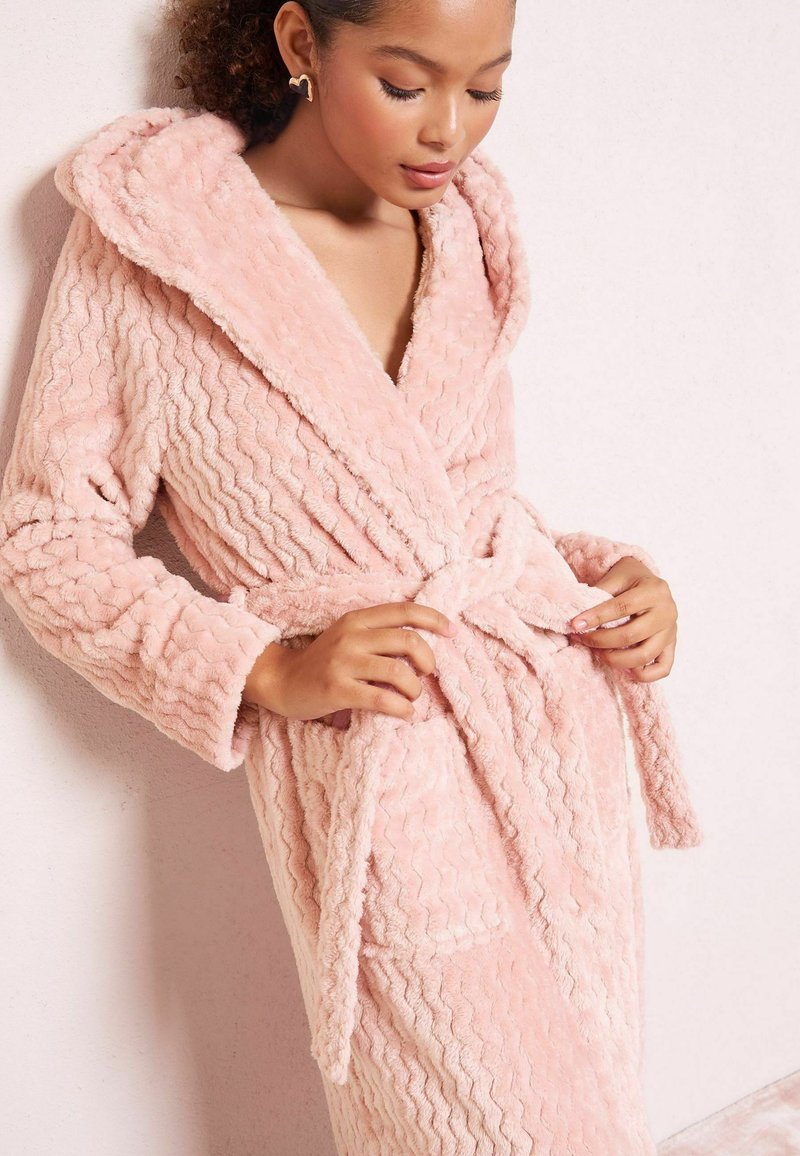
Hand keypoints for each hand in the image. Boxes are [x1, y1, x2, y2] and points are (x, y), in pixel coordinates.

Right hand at [243, 602, 458, 725]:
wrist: (281, 681)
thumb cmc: (324, 663)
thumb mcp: (349, 638)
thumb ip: (379, 636)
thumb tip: (424, 646)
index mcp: (357, 619)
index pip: (405, 610)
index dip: (435, 619)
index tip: (452, 632)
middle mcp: (351, 636)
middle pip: (408, 641)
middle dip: (428, 660)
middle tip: (425, 675)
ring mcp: (342, 662)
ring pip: (399, 672)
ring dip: (415, 689)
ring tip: (411, 698)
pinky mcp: (336, 690)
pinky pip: (382, 699)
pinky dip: (401, 709)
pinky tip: (404, 713)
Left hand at [567, 556, 677, 681]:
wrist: (649, 582)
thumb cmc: (630, 579)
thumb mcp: (615, 576)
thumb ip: (599, 594)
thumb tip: (578, 619)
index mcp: (654, 590)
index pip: (622, 607)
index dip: (596, 618)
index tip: (575, 624)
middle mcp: (667, 612)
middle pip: (632, 634)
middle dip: (601, 640)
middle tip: (583, 639)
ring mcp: (671, 631)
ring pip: (645, 655)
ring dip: (616, 659)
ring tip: (598, 653)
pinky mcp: (671, 646)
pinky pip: (662, 668)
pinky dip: (643, 674)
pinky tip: (623, 668)